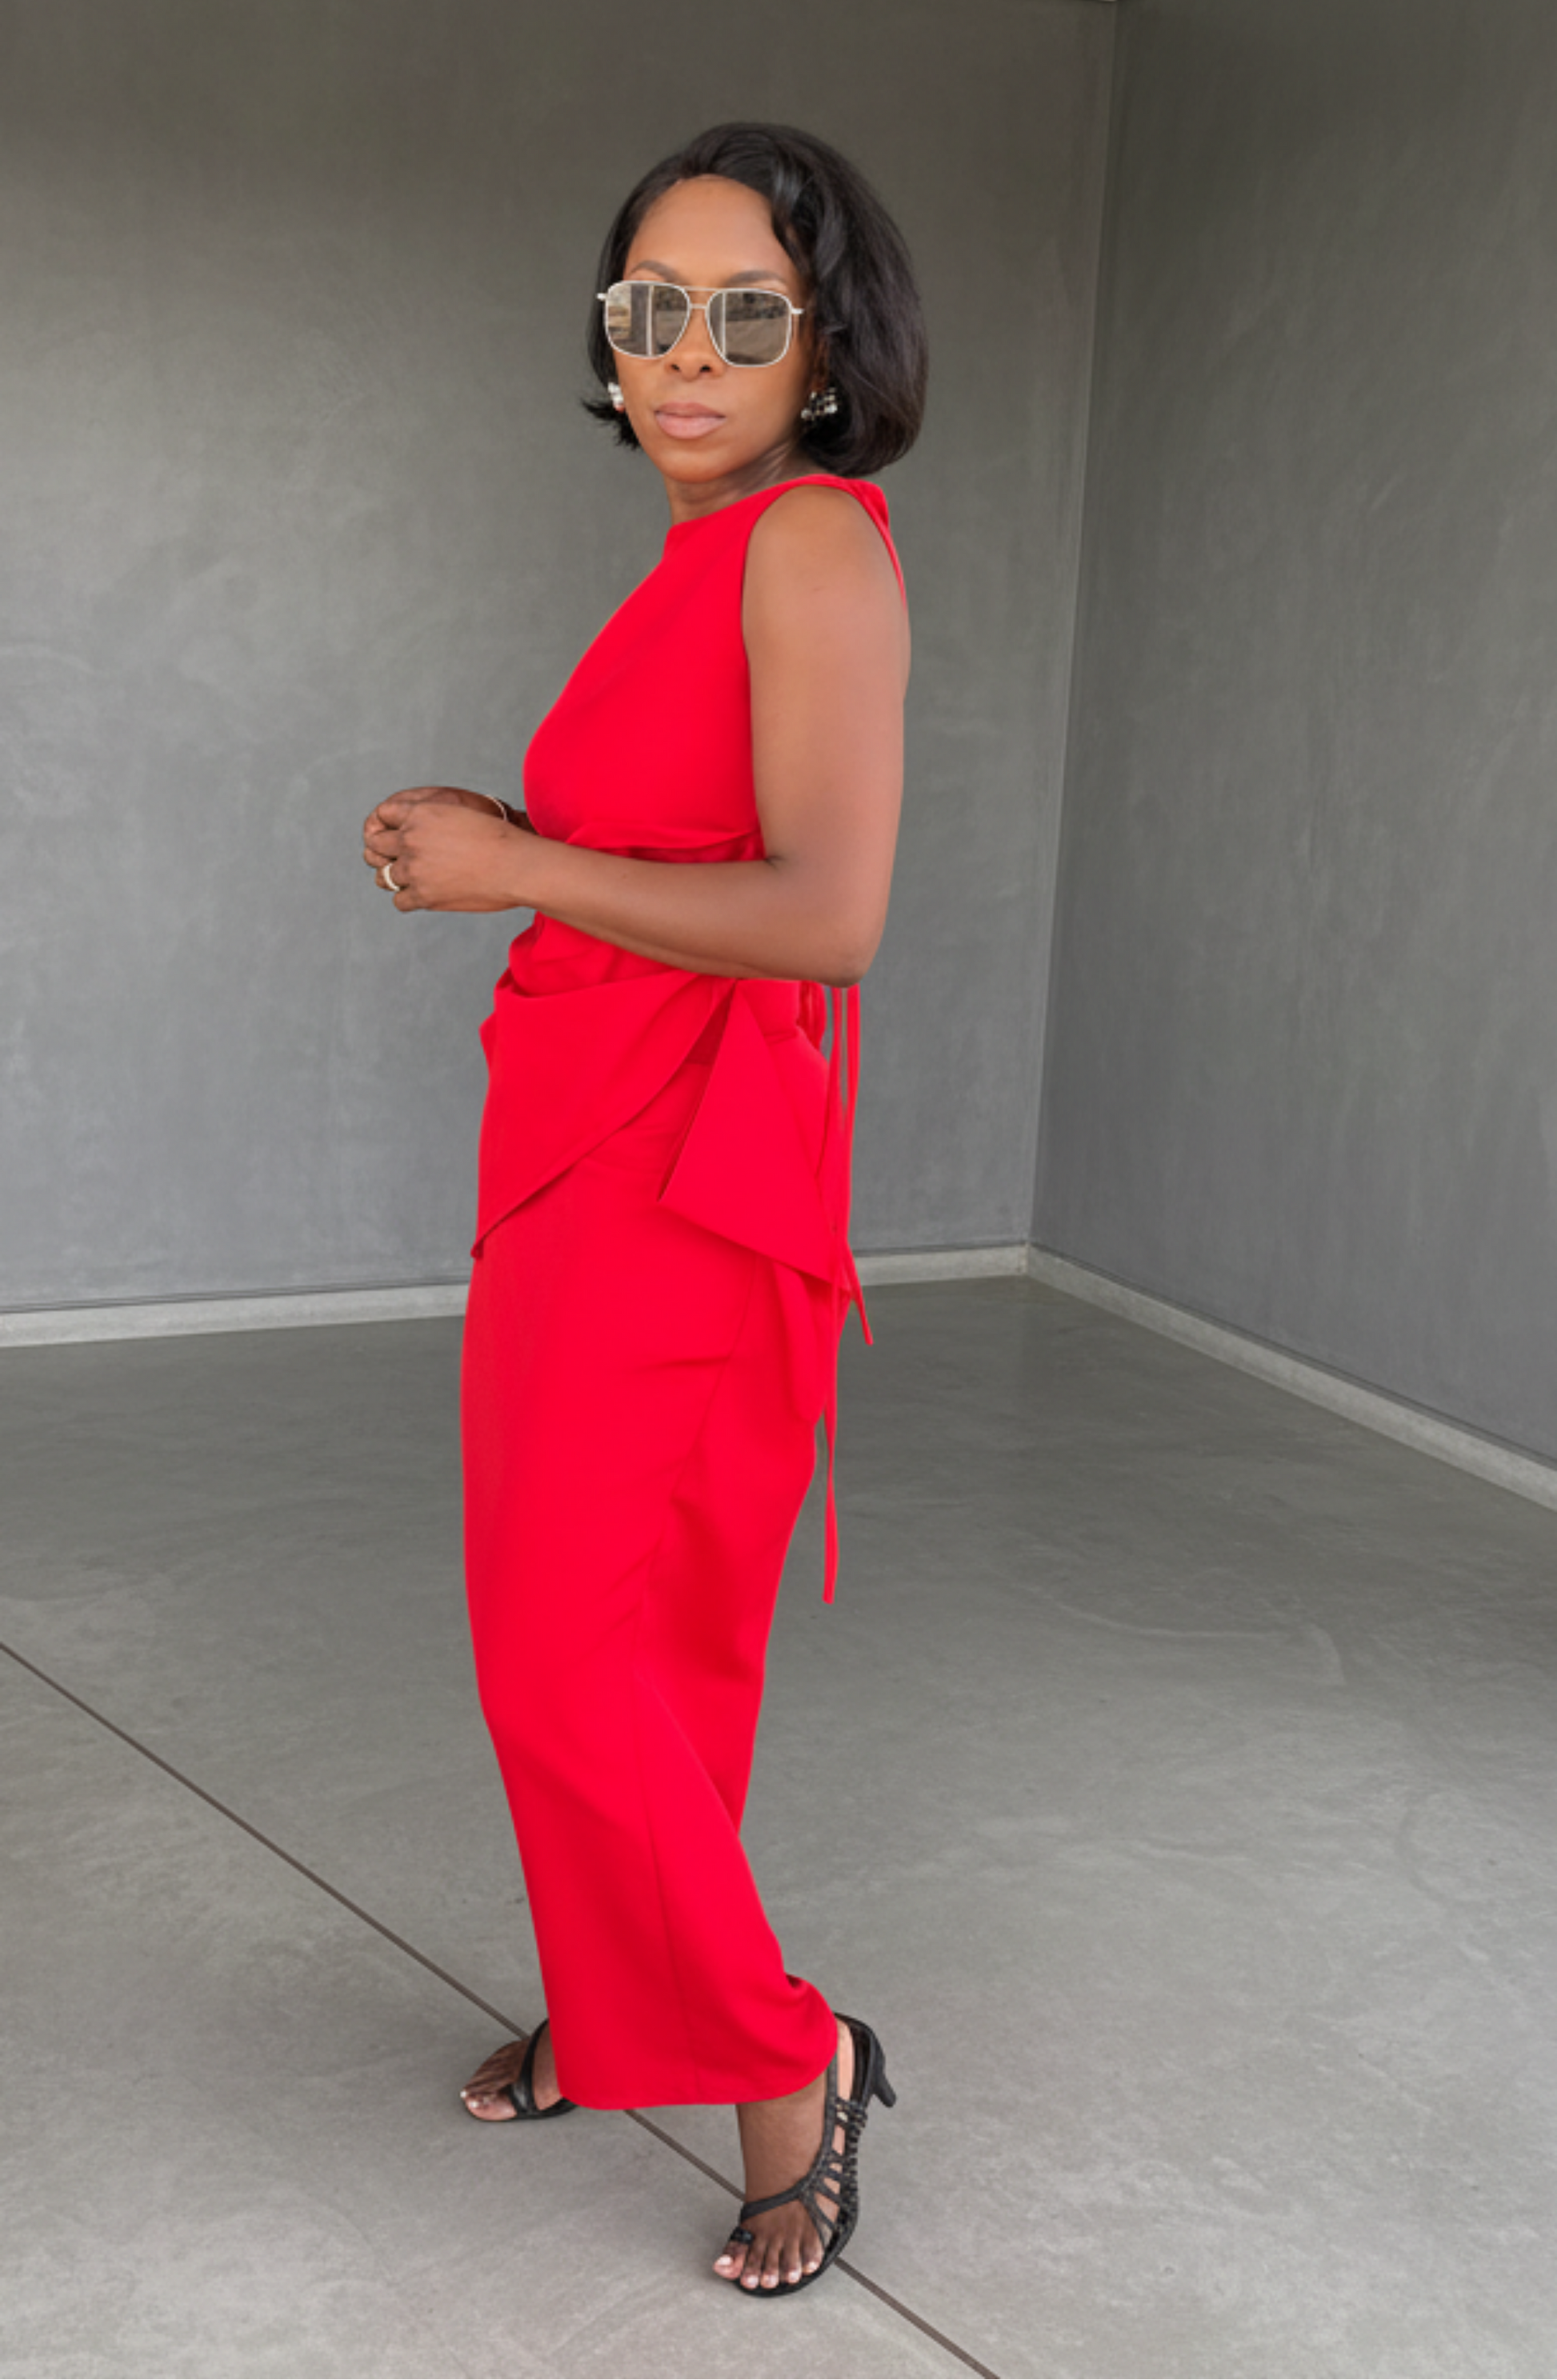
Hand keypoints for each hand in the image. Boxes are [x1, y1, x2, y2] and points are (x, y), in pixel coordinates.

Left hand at [362, 785, 530, 912]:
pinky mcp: (423, 895)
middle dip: (381, 852)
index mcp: (420, 813)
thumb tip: (422, 830)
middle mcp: (411, 839)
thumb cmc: (499, 840)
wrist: (516, 866)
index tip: (390, 834)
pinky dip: (408, 899)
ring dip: (394, 877)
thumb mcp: (461, 813)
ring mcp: (414, 869)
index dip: (384, 825)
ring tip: (411, 879)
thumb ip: (435, 819)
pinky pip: (399, 901)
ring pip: (384, 876)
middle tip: (393, 859)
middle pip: (375, 846)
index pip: (383, 815)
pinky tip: (423, 895)